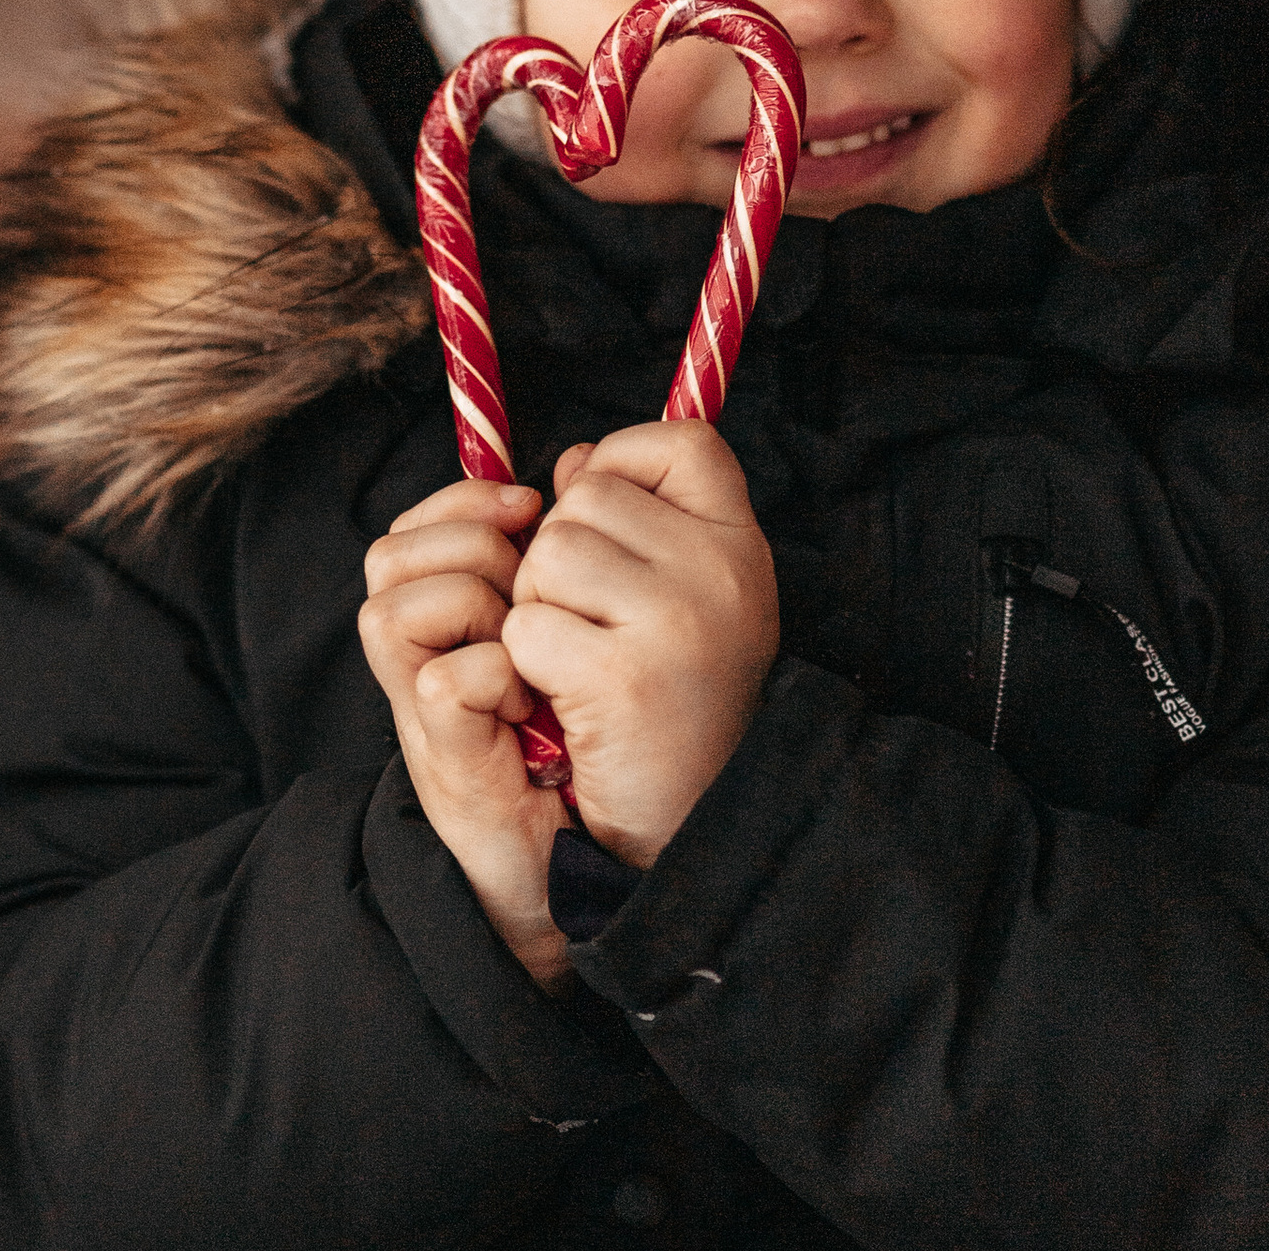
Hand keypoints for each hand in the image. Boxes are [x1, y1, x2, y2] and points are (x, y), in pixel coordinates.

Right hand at [360, 478, 573, 989]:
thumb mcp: (592, 616)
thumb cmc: (595, 735)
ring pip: (395, 602)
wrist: (593, 858)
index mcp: (451, 612)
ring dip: (478, 609)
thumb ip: (570, 539)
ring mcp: (423, 704)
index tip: (531, 506)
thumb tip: (582, 458)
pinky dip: (498, 681)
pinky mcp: (441, 754)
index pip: (417, 520)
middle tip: (536, 590)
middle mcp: (423, 653)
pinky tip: (535, 705)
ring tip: (531, 651)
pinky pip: (448, 678)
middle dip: (476, 548)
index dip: (466, 499)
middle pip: (393, 548)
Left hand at [503, 421, 777, 869]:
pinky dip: (527, 664)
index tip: (616, 522)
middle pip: (586, 499)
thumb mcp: (684, 596)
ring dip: (537, 608)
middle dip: (560, 554)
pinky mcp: (621, 678)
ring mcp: (676, 622)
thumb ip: (638, 519)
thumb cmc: (674, 701)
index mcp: (742, 546)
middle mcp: (722, 573)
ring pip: (547, 556)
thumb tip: (573, 461)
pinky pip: (526, 627)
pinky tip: (567, 699)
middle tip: (591, 623)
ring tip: (580, 659)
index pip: (685, 442)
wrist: (687, 827)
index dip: (628, 462)